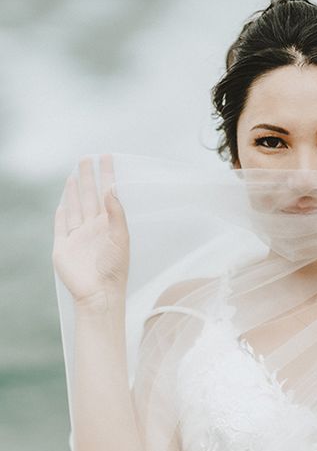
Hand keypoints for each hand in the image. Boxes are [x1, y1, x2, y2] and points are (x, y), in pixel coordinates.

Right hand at [52, 154, 130, 305]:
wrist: (98, 293)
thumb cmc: (114, 269)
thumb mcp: (120, 238)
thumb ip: (116, 214)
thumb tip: (112, 189)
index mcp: (109, 224)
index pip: (107, 193)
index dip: (107, 175)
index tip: (107, 157)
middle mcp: (94, 227)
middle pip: (89, 196)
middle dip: (89, 177)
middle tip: (87, 158)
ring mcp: (78, 236)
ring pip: (75, 207)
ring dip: (74, 191)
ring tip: (75, 174)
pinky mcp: (64, 246)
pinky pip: (61, 225)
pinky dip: (62, 213)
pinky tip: (63, 203)